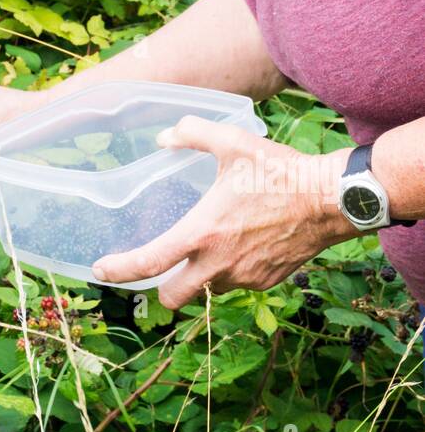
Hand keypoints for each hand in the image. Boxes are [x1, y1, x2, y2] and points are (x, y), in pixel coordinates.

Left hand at [90, 117, 353, 309]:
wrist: (330, 200)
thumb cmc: (279, 171)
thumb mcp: (232, 142)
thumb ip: (192, 134)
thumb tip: (164, 137)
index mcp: (203, 233)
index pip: (151, 263)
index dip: (120, 271)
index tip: (101, 271)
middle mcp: (220, 264)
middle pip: (173, 298)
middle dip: (161, 289)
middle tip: (157, 268)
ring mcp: (245, 278)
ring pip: (208, 290)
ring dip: (200, 276)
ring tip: (207, 247)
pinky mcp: (267, 282)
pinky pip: (237, 283)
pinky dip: (229, 271)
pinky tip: (239, 244)